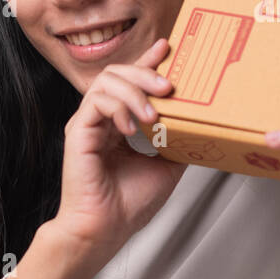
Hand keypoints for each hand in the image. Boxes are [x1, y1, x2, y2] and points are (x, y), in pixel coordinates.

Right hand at [51, 37, 186, 252]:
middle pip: (117, 74)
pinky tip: (132, 126)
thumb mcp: (167, 168)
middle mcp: (99, 120)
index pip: (129, 83)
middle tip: (168, 85)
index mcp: (117, 125)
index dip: (147, 63)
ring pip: (106, 82)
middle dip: (145, 73)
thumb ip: (176, 143)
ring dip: (134, 91)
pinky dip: (118, 107)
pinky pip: (96, 102)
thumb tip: (201, 129)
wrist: (105, 229)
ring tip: (153, 113)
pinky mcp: (78, 132)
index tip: (166, 49)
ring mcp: (86, 124)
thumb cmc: (126, 206)